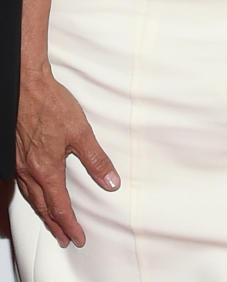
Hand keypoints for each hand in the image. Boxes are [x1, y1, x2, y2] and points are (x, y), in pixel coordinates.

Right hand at [16, 63, 119, 246]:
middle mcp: (30, 172)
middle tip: (65, 238)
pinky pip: (24, 186)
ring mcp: (20, 165)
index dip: (70, 225)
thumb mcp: (81, 132)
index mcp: (47, 170)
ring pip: (31, 199)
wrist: (26, 87)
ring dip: (44, 214)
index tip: (78, 237)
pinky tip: (37, 195)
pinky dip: (33, 197)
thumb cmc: (51, 105)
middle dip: (56, 226)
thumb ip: (96, 159)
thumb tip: (111, 180)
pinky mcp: (16, 156)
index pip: (60, 207)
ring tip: (52, 223)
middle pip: (43, 208)